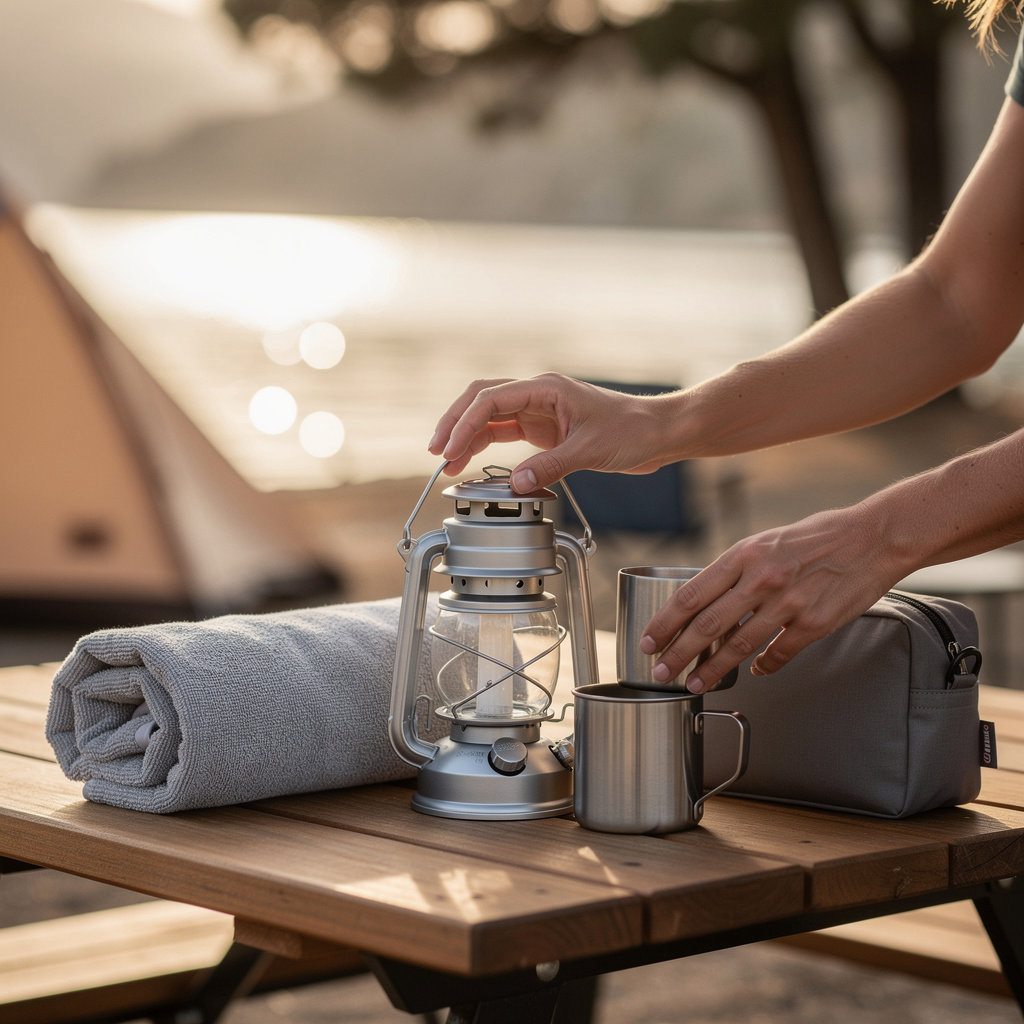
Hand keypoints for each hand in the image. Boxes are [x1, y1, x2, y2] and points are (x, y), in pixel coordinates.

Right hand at [428, 373, 669, 489]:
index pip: (491, 399)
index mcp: (546, 389)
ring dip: (466, 437)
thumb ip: (550, 466)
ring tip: (445, 462)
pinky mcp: (543, 429)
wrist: (657, 433)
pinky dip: (484, 445)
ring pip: (489, 417)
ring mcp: (539, 411)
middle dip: (455, 423)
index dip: (465, 424)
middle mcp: (538, 395)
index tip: (448, 450)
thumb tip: (515, 484)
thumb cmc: (632, 431)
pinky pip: (504, 432)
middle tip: (435, 451)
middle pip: (482, 400)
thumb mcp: (590, 451)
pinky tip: (470, 460)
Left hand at [639, 507, 896, 691]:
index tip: (649, 640)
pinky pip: (778, 653)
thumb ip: (737, 570)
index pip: (691, 594)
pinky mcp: (813, 624)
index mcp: (744, 555)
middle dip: (678, 653)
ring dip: (711, 669)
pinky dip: (764, 666)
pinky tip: (755, 672)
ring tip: (694, 682)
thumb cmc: (819, 537)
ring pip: (738, 645)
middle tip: (660, 671)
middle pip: (706, 625)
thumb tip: (709, 598)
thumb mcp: (767, 542)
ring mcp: (787, 603)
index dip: (665, 621)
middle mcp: (761, 579)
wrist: (873, 537)